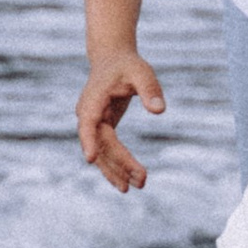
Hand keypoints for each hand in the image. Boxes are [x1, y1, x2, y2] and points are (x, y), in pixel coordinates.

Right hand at [79, 46, 164, 190]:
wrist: (113, 60)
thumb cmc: (128, 65)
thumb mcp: (142, 72)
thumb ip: (150, 89)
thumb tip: (159, 111)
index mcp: (93, 99)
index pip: (88, 122)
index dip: (89, 140)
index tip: (90, 159)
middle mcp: (88, 114)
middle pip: (101, 143)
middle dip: (119, 163)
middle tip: (141, 180)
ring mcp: (93, 124)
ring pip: (102, 153)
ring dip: (117, 171)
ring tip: (136, 187)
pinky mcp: (101, 130)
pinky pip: (106, 152)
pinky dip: (115, 167)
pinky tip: (126, 183)